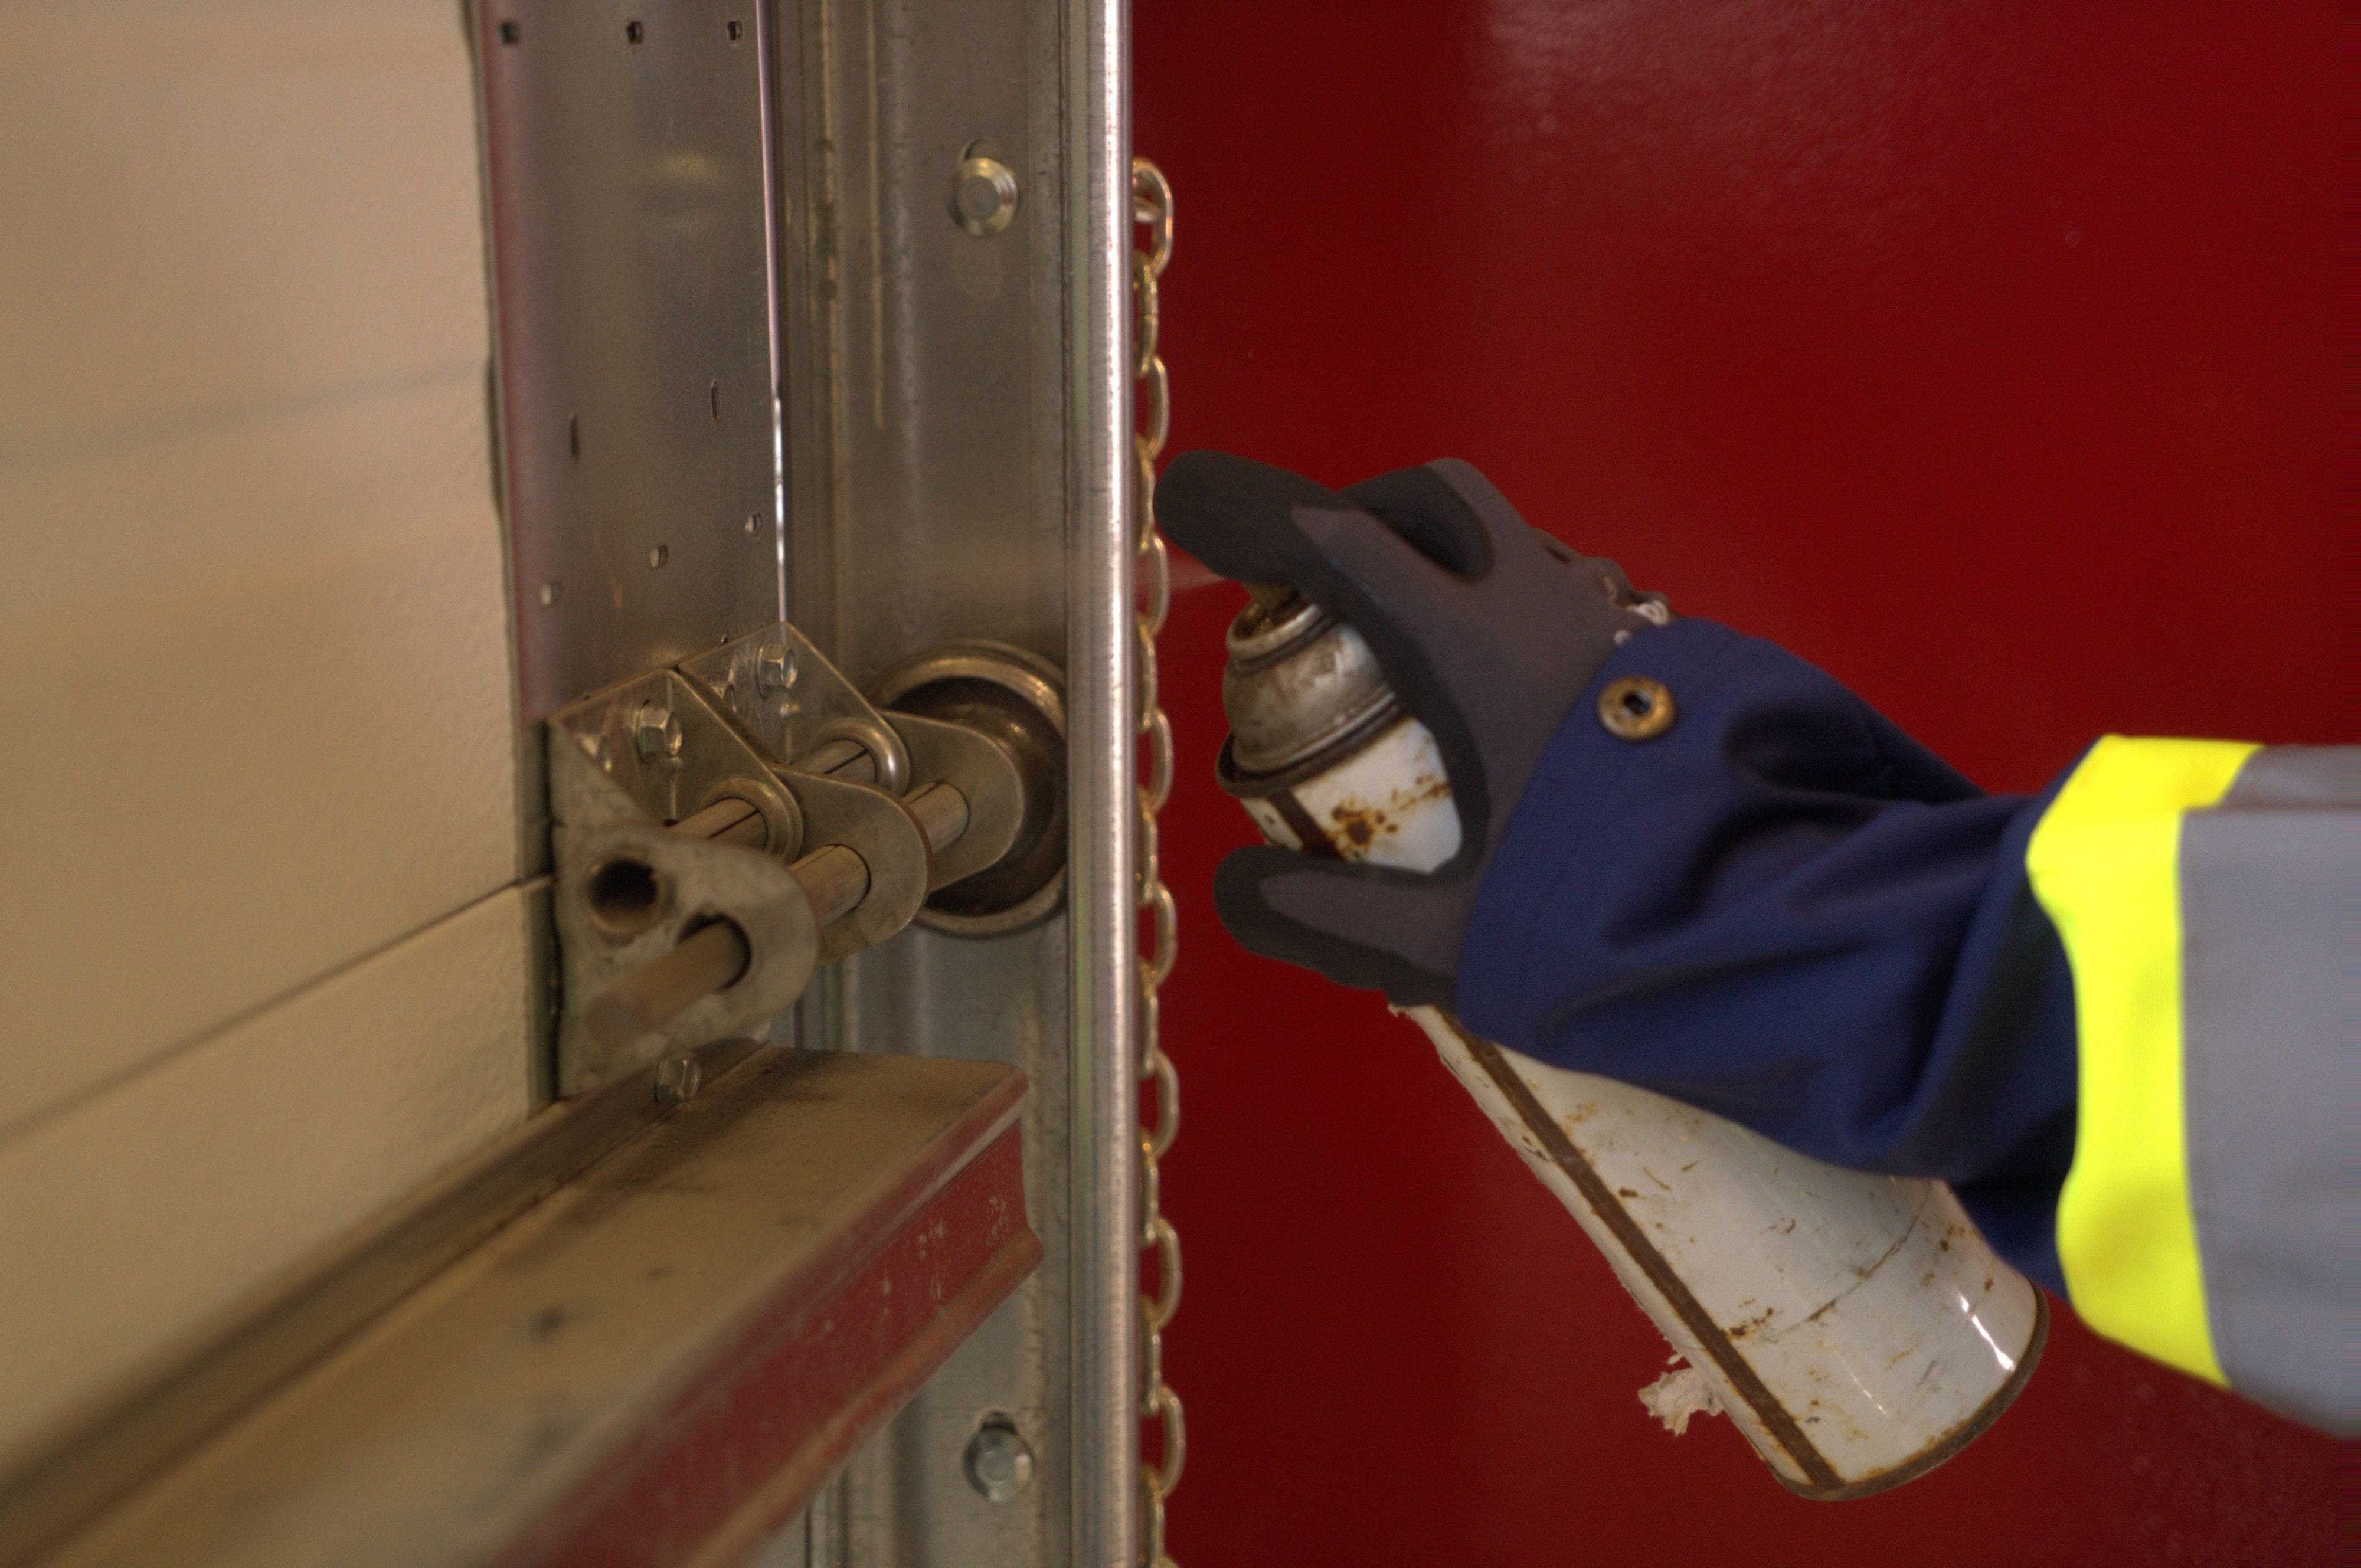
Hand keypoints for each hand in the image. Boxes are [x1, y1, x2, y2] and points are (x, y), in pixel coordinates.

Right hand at [1156, 452, 1663, 1006]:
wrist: (1785, 925)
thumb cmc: (1616, 923)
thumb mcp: (1449, 940)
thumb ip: (1333, 918)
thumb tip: (1241, 892)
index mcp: (1479, 654)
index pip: (1342, 548)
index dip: (1256, 520)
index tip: (1196, 510)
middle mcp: (1551, 611)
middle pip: (1438, 503)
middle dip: (1364, 515)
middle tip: (1317, 575)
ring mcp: (1623, 625)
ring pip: (1517, 546)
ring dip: (1450, 565)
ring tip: (1413, 657)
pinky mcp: (1675, 660)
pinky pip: (1575, 600)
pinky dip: (1516, 614)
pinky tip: (1514, 707)